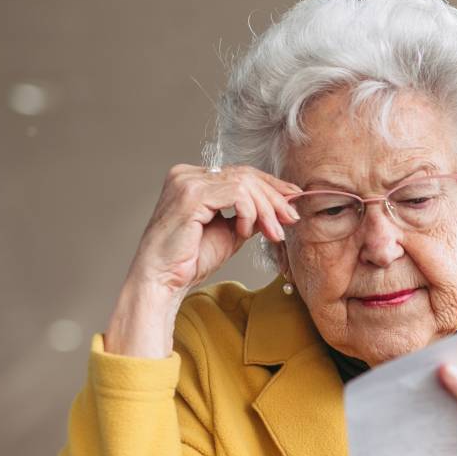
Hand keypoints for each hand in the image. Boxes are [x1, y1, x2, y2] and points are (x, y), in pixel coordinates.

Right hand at [104, 164, 301, 356]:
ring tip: (273, 233)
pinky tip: (244, 232)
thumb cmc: (190, 260)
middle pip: (245, 174)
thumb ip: (251, 215)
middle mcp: (187, 174)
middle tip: (291, 218)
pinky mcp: (191, 195)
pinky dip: (249, 213)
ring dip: (266, 209)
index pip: (240, 173)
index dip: (270, 185)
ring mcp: (187, 181)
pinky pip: (237, 194)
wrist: (163, 281)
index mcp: (193, 179)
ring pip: (244, 183)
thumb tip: (282, 206)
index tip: (293, 200)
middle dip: (274, 198)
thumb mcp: (230, 232)